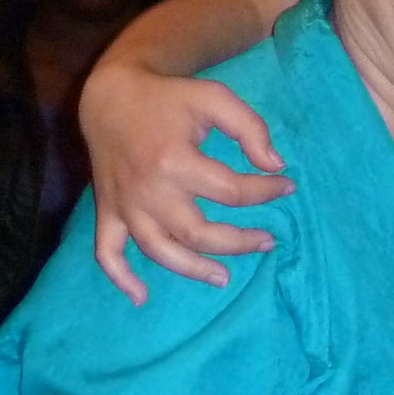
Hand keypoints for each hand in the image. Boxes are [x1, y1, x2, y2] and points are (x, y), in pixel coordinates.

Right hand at [80, 59, 294, 300]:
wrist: (110, 97)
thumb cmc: (168, 98)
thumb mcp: (214, 98)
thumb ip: (249, 127)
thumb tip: (275, 165)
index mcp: (174, 160)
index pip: (230, 191)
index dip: (264, 192)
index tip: (286, 187)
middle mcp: (148, 190)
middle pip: (198, 233)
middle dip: (238, 242)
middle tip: (266, 241)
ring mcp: (125, 206)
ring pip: (160, 251)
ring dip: (193, 270)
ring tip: (224, 277)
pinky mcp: (107, 212)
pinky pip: (108, 253)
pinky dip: (121, 278)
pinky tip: (141, 297)